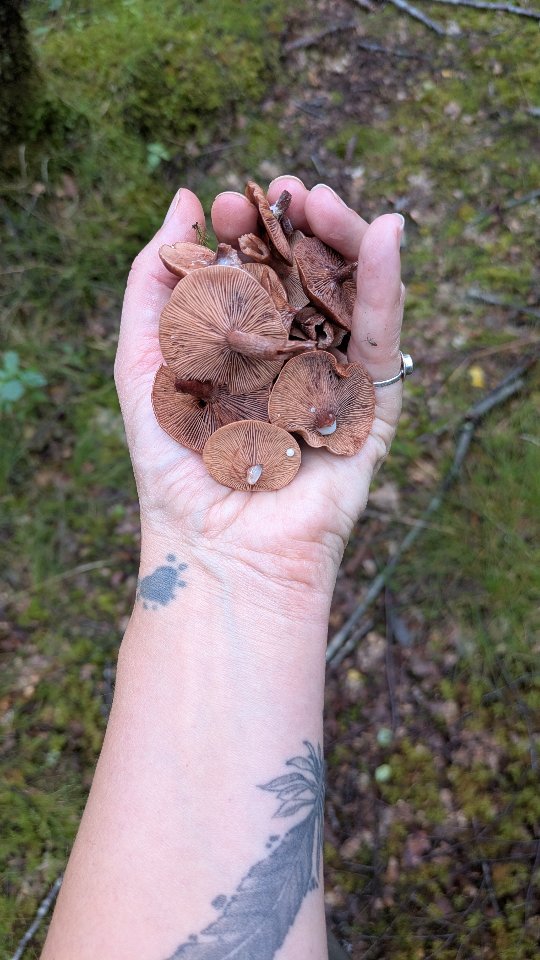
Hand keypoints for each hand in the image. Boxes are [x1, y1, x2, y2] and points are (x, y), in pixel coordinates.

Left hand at [115, 176, 404, 599]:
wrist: (215, 549)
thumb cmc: (173, 465)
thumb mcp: (141, 361)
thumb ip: (153, 283)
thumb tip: (183, 200)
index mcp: (245, 346)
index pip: (255, 271)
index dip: (245, 231)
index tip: (223, 203)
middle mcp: (293, 357)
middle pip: (309, 276)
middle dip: (297, 226)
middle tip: (282, 188)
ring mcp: (335, 378)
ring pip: (352, 295)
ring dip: (345, 239)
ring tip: (320, 200)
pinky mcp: (371, 406)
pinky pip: (384, 338)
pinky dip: (387, 286)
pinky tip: (387, 234)